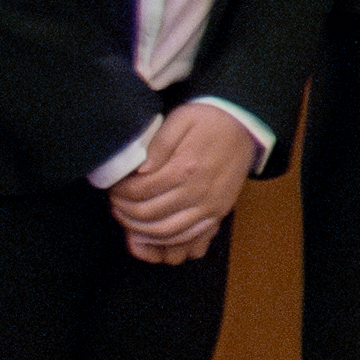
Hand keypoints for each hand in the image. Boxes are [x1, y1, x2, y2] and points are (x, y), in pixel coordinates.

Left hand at [108, 100, 256, 264]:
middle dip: (124, 212)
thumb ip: (158, 145)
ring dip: (140, 230)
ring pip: (166, 232)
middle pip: (149, 214)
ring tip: (129, 217)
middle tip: (116, 203)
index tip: (113, 187)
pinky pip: (188, 237)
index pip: (140, 191)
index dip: (120, 193)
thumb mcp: (180, 119)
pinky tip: (153, 231)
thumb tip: (139, 171)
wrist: (246, 125)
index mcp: (185, 167)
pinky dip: (166, 240)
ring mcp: (211, 206)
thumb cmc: (208, 120)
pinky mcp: (219, 213)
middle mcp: (198, 191)